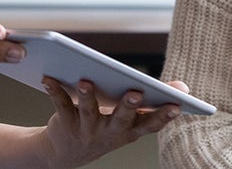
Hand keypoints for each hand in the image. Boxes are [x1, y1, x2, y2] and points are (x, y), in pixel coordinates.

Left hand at [37, 77, 184, 166]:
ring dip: (88, 96)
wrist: (66, 153)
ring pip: (89, 112)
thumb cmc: (106, 127)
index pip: (150, 125)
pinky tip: (49, 78)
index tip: (177, 104)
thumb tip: (182, 85)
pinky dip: (55, 91)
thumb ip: (153, 101)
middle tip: (136, 92)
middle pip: (121, 119)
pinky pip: (61, 106)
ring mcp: (88, 130)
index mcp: (130, 131)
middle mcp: (110, 133)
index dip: (164, 116)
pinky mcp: (66, 124)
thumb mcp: (131, 119)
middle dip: (129, 106)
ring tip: (85, 80)